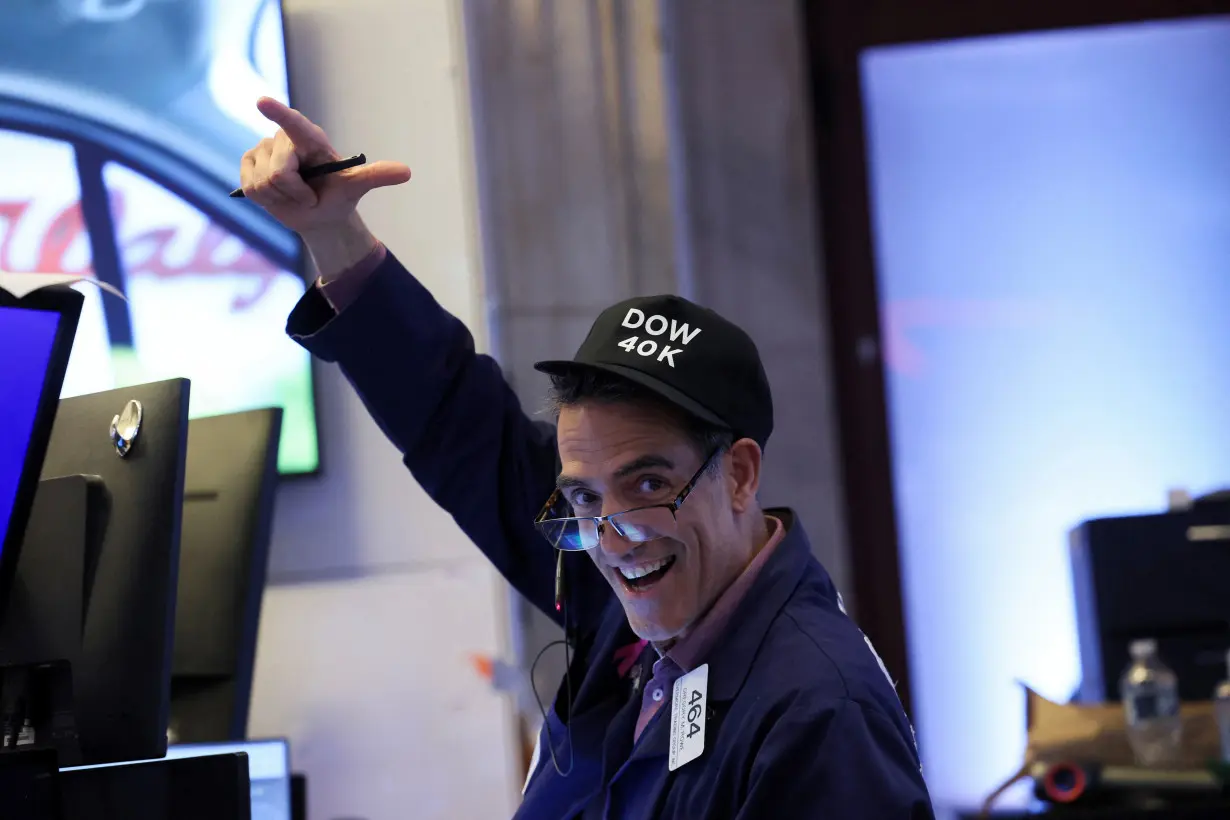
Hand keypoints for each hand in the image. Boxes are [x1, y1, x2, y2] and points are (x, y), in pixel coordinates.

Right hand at [239, 97, 410, 234]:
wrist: (319, 215)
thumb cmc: (338, 196)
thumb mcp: (357, 186)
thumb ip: (377, 176)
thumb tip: (407, 172)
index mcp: (311, 139)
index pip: (293, 124)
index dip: (278, 113)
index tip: (262, 103)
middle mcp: (284, 139)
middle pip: (280, 172)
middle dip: (296, 193)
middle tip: (309, 196)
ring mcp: (263, 149)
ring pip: (264, 182)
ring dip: (281, 198)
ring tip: (294, 195)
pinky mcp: (248, 163)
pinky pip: (250, 187)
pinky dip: (266, 199)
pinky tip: (277, 196)